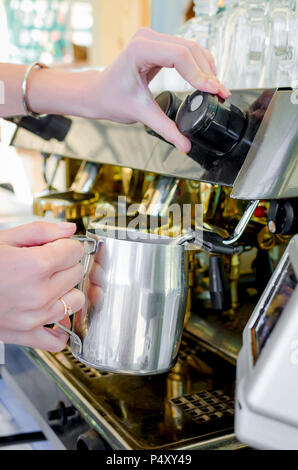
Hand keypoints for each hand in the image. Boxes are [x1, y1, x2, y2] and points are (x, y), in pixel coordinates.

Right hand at [0, 221, 84, 351]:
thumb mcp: (4, 239)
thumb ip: (41, 231)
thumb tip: (68, 229)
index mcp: (35, 266)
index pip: (75, 251)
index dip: (67, 245)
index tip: (58, 246)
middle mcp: (39, 294)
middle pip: (76, 273)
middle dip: (66, 265)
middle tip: (47, 263)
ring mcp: (34, 317)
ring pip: (75, 301)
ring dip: (66, 292)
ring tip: (46, 284)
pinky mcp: (25, 335)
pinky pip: (58, 339)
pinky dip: (59, 327)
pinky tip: (50, 312)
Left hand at [83, 28, 230, 151]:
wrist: (97, 93)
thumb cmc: (110, 99)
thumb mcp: (140, 114)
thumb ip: (165, 129)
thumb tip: (185, 145)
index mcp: (140, 49)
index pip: (180, 56)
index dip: (200, 74)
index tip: (214, 90)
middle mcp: (147, 38)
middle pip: (189, 50)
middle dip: (207, 72)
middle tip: (221, 93)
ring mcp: (153, 39)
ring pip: (190, 48)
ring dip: (206, 67)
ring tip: (217, 89)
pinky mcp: (157, 45)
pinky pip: (184, 51)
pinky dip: (197, 65)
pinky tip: (206, 79)